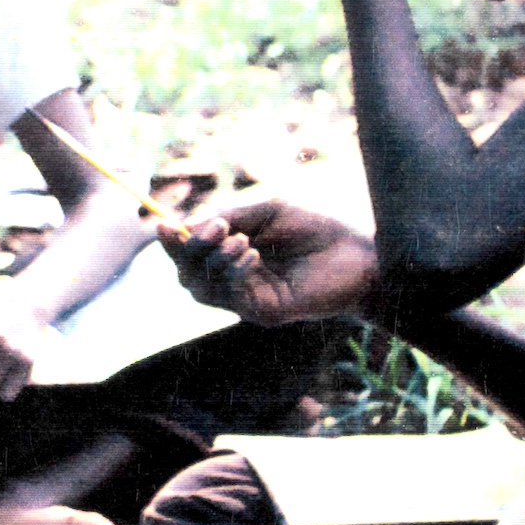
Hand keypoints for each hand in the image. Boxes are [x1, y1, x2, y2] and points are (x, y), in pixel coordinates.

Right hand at [166, 200, 380, 323]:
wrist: (362, 256)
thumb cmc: (319, 230)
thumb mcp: (268, 211)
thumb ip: (230, 215)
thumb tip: (190, 223)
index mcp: (232, 254)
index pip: (189, 253)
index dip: (173, 241)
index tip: (163, 224)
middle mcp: (234, 280)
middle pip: (187, 272)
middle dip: (189, 249)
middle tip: (213, 228)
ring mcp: (246, 299)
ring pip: (201, 288)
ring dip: (212, 260)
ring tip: (240, 240)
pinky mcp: (262, 313)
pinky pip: (230, 296)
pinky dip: (233, 272)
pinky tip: (252, 252)